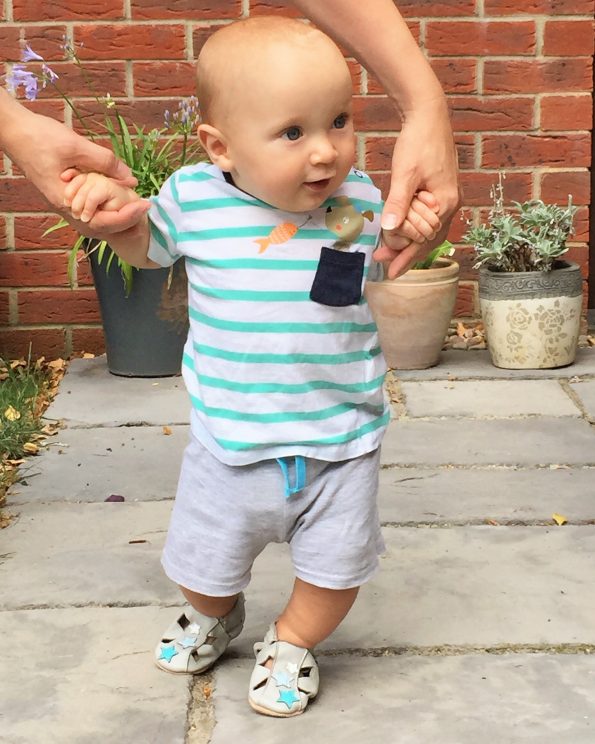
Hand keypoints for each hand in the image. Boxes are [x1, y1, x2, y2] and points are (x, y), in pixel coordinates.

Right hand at [6, 107, 146, 235]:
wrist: (13, 130)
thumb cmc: (40, 136)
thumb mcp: (76, 146)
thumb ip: (104, 162)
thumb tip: (130, 177)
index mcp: (65, 201)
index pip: (103, 222)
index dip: (127, 216)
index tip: (145, 205)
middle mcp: (64, 208)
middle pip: (99, 227)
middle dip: (124, 221)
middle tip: (144, 207)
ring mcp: (62, 203)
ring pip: (93, 221)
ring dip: (114, 217)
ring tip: (134, 205)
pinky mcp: (62, 194)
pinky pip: (87, 210)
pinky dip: (103, 208)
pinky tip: (115, 198)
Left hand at [378, 102, 461, 277]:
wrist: (428, 115)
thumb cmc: (418, 142)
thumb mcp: (404, 174)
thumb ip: (398, 202)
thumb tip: (391, 228)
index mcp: (445, 204)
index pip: (424, 241)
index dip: (406, 258)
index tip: (390, 272)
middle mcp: (451, 204)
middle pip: (428, 240)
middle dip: (406, 253)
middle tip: (383, 262)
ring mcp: (449, 197)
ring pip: (430, 231)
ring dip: (411, 242)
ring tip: (391, 252)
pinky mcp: (442, 189)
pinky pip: (430, 219)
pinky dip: (416, 228)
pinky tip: (404, 230)